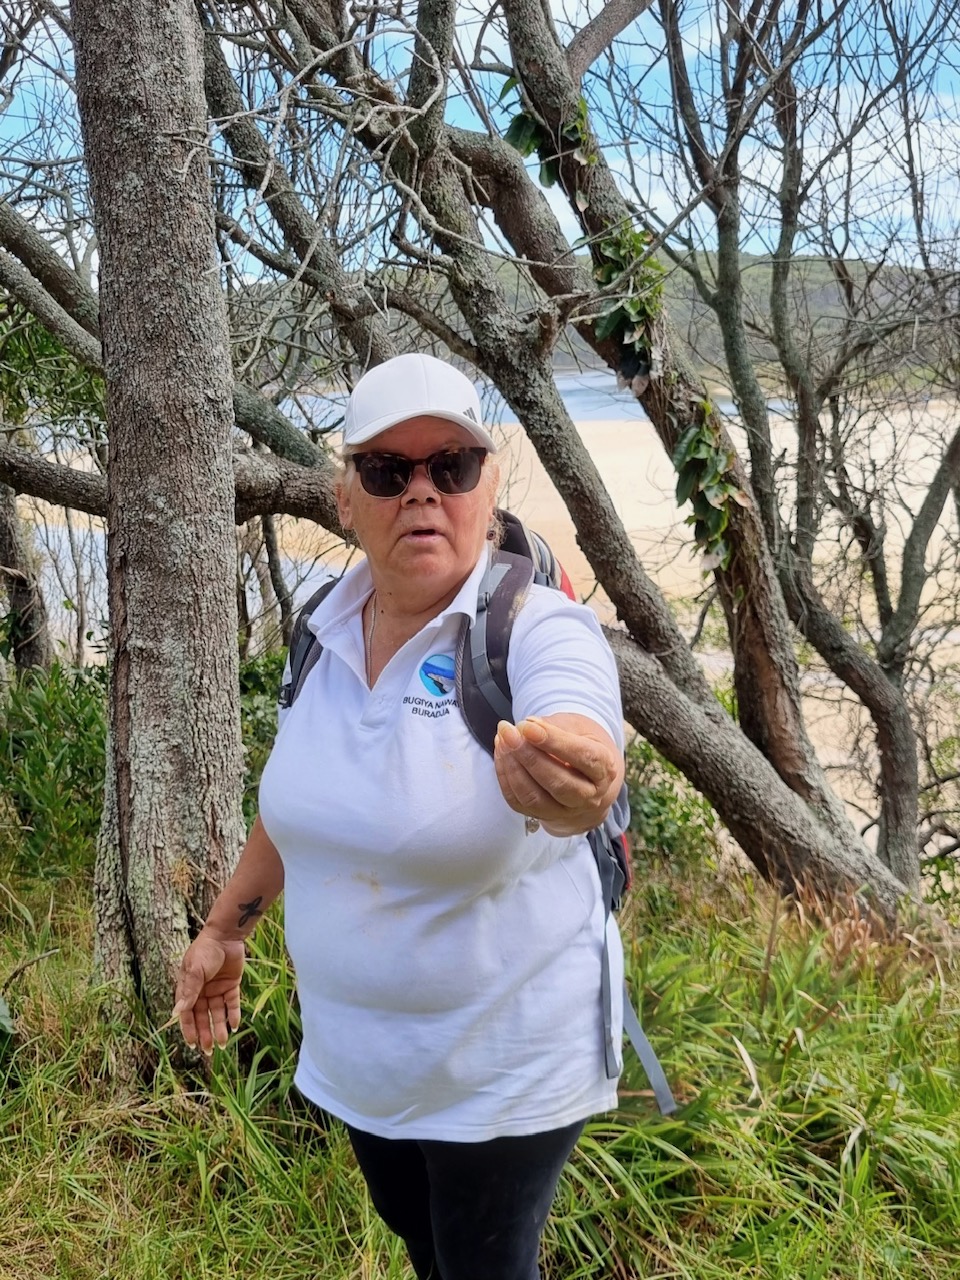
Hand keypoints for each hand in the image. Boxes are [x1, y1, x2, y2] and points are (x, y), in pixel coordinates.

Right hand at [173, 930, 245, 1053]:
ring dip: (220, 1028)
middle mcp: (202, 991)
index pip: (187, 1014)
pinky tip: (234, 1026)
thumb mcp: (195, 970)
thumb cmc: (205, 950)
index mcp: (188, 988)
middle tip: (209, 1050)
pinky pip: (231, 1004)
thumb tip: (176, 1013)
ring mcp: (216, 989)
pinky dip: (233, 1015)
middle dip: (205, 1033)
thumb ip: (189, 991)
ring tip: (223, 1043)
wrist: (226, 935)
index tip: (192, 1045)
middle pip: (203, 1017)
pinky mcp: (231, 985)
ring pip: (217, 1013)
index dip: (189, 1029)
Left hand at [493, 713, 622, 836]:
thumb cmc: (581, 743)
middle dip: (529, 757)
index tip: (527, 726)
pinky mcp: (545, 817)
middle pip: (559, 783)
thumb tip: (527, 727)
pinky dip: (505, 779)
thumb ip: (555, 726)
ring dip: (513, 769)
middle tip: (509, 732)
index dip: (553, 742)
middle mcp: (590, 797)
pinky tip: (501, 754)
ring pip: (535, 798)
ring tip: (502, 741)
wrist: (587, 773)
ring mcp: (567, 811)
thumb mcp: (578, 728)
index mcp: (605, 769)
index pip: (582, 757)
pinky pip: (519, 803)